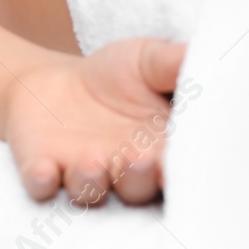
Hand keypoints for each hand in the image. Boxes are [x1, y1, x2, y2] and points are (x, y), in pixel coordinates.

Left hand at [4, 38, 185, 205]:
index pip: (174, 163)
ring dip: (91, 181)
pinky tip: (44, 171)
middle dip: (140, 178)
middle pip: (137, 187)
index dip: (179, 165)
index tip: (180, 156)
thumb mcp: (146, 60)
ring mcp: (81, 173)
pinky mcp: (42, 169)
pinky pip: (42, 184)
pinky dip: (42, 181)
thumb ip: (173, 65)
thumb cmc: (113, 76)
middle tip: (140, 160)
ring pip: (90, 191)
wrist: (52, 84)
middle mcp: (122, 170)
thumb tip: (207, 58)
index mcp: (158, 148)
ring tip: (93, 162)